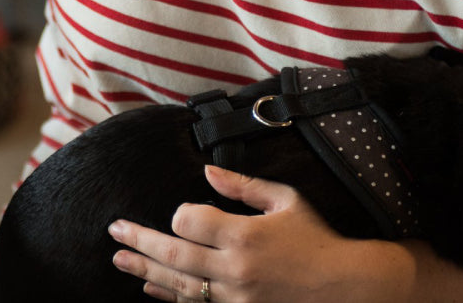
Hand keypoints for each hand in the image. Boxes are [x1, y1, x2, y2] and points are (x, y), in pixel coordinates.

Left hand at [108, 165, 368, 302]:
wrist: (347, 288)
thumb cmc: (316, 240)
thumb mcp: (286, 201)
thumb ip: (244, 186)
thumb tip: (208, 171)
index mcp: (245, 235)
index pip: (189, 221)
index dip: (179, 215)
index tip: (181, 213)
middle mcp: (235, 269)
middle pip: (174, 254)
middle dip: (139, 241)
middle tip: (115, 231)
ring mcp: (235, 297)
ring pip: (178, 284)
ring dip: (145, 271)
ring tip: (119, 259)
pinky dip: (170, 296)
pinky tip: (150, 288)